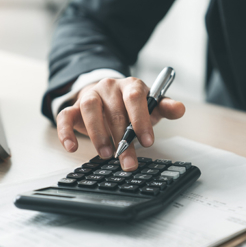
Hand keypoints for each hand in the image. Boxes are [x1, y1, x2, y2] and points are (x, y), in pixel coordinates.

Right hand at [56, 77, 184, 170]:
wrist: (108, 95)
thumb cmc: (133, 105)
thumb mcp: (152, 105)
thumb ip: (165, 107)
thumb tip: (180, 109)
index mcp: (131, 85)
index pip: (135, 98)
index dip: (141, 120)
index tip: (147, 142)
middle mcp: (109, 87)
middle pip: (115, 111)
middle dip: (123, 139)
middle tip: (128, 161)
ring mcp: (90, 95)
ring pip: (90, 109)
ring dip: (98, 133)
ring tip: (106, 154)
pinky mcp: (73, 107)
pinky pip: (65, 116)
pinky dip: (66, 131)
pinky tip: (71, 147)